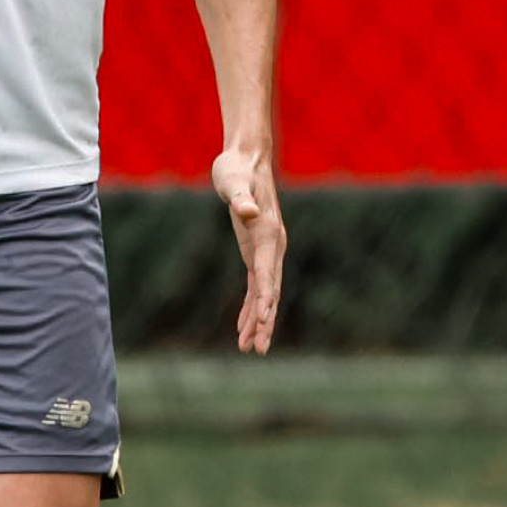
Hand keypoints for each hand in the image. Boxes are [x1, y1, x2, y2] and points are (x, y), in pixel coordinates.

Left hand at [212, 143, 283, 353]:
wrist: (246, 158)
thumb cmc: (238, 169)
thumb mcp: (234, 182)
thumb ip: (242, 198)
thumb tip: (247, 211)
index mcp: (268, 234)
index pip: (267, 273)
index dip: (266, 299)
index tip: (264, 323)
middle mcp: (272, 246)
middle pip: (271, 291)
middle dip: (265, 322)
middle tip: (257, 349)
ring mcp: (266, 250)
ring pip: (265, 292)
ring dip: (257, 320)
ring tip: (248, 348)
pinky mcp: (255, 249)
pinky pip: (256, 284)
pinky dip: (251, 305)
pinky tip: (244, 324)